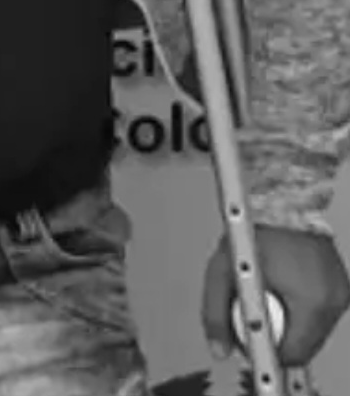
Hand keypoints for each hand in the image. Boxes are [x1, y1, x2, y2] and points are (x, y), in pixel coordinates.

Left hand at [203, 226, 349, 367]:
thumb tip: (219, 348)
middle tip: (257, 315)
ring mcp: (340, 292)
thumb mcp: (223, 271)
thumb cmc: (254, 229)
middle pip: (304, 347)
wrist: (281, 200)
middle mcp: (332, 300)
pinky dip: (304, 311)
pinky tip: (285, 290)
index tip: (252, 340)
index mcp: (311, 302)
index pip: (292, 355)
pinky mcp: (341, 285)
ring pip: (313, 333)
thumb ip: (215, 313)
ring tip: (270, 297)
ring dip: (292, 325)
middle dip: (279, 338)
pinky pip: (321, 314)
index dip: (268, 352)